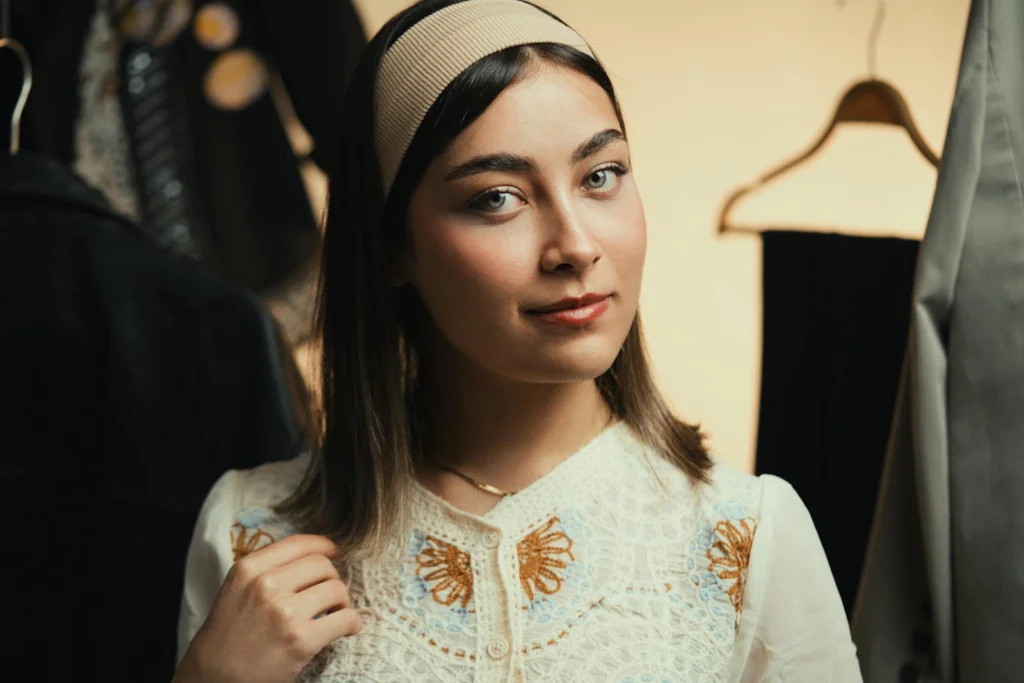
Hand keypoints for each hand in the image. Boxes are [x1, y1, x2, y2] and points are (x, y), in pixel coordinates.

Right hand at [174, 535, 361, 682]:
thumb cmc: (227, 636)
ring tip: (336, 613)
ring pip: (337, 589)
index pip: (298, 543)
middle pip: (322, 565)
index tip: (333, 551)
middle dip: (332, 578)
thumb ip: (266, 570)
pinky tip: (346, 629)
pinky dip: (351, 623)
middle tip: (330, 595)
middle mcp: (266, 585)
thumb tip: (311, 556)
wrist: (212, 678)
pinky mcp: (301, 639)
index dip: (323, 545)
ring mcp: (284, 612)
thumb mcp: (236, 589)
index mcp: (249, 569)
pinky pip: (345, 619)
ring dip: (343, 602)